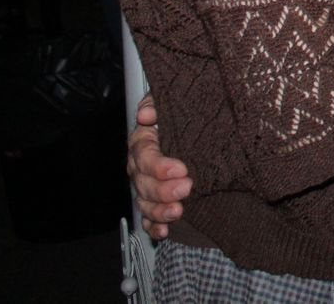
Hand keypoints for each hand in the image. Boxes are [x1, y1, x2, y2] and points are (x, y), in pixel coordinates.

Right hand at [127, 93, 192, 239]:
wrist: (193, 131)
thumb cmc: (180, 117)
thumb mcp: (171, 103)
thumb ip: (157, 103)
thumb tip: (147, 114)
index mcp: (142, 142)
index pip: (144, 156)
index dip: (159, 165)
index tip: (180, 169)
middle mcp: (140, 167)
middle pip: (144, 183)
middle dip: (163, 189)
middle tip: (186, 187)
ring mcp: (146, 186)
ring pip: (145, 203)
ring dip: (159, 210)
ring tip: (178, 211)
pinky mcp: (154, 202)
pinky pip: (148, 219)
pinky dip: (154, 227)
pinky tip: (164, 231)